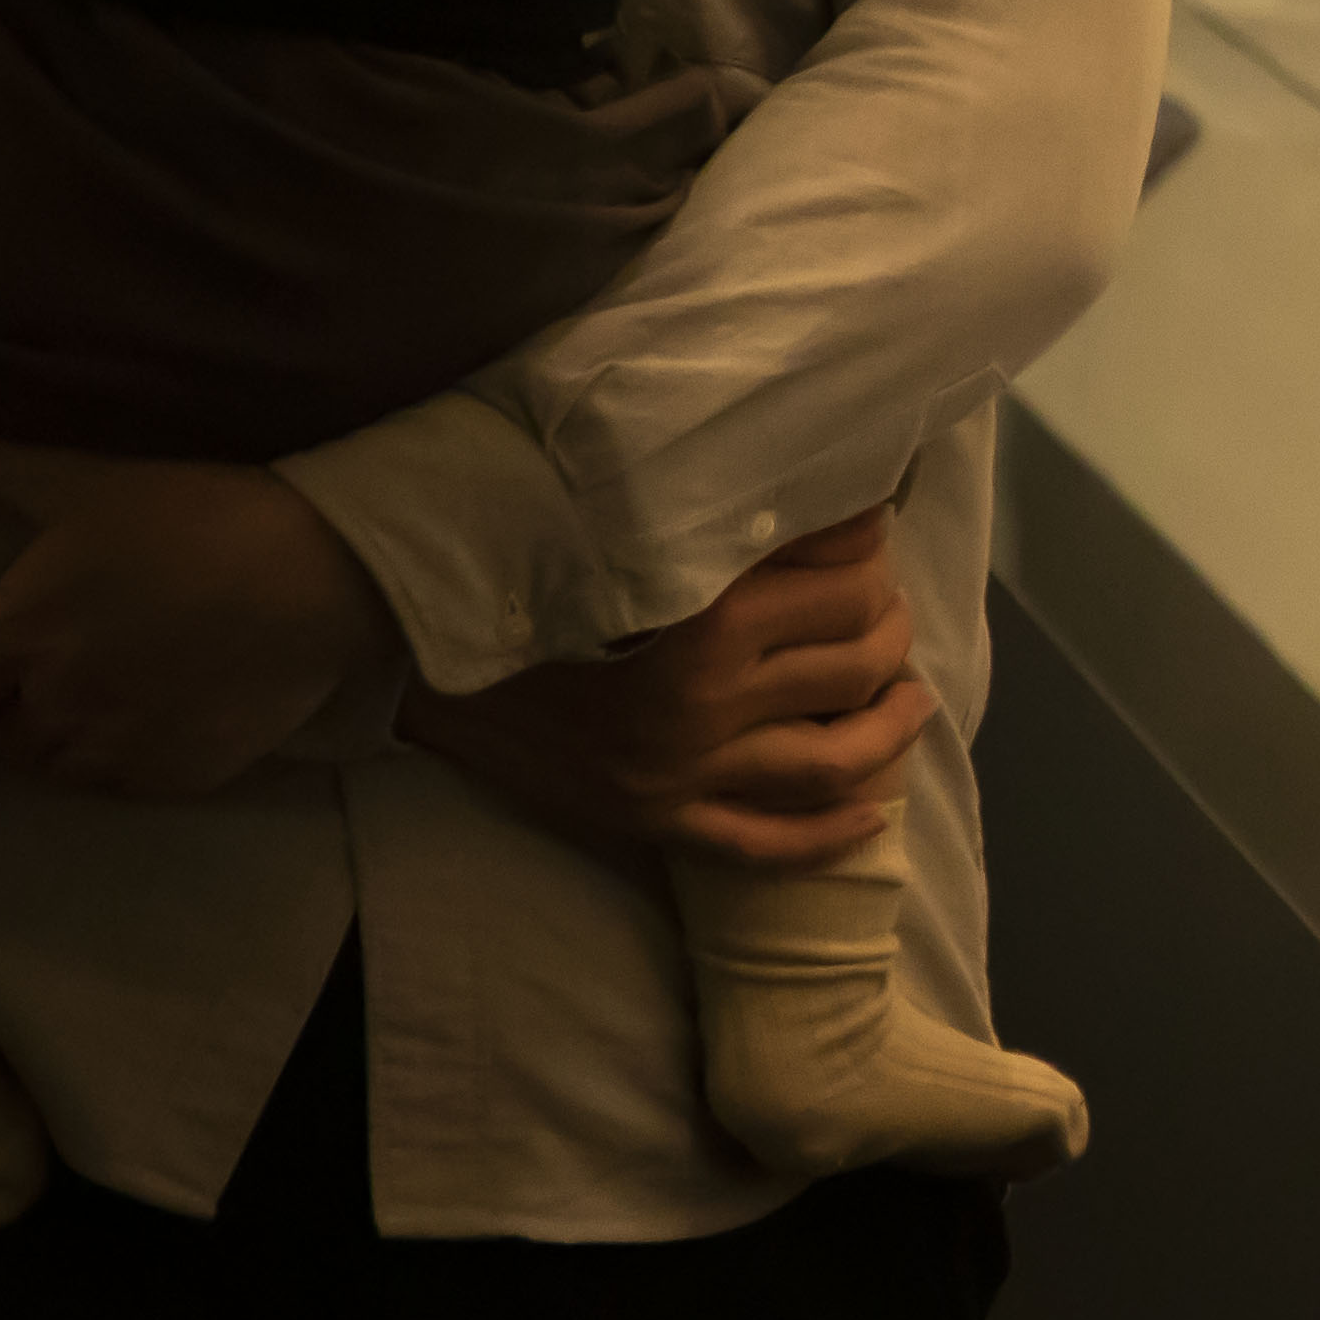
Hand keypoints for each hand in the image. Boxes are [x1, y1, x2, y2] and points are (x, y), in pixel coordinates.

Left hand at [0, 416, 402, 799]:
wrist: (327, 570)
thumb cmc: (195, 513)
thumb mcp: (72, 481)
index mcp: (19, 636)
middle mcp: (58, 704)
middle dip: (17, 707)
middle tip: (68, 657)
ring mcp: (122, 748)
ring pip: (61, 769)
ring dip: (72, 738)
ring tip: (119, 685)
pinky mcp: (183, 776)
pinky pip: (130, 784)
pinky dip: (137, 756)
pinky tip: (174, 704)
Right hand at [393, 507, 935, 872]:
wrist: (407, 659)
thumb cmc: (512, 570)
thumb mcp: (615, 524)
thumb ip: (709, 506)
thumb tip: (801, 474)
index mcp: (704, 614)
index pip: (844, 577)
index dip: (873, 547)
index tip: (875, 528)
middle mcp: (708, 699)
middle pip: (856, 661)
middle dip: (890, 626)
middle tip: (889, 604)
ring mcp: (686, 771)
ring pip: (836, 759)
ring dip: (890, 724)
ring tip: (913, 696)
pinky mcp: (658, 821)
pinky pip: (768, 845)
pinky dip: (833, 836)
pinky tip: (875, 813)